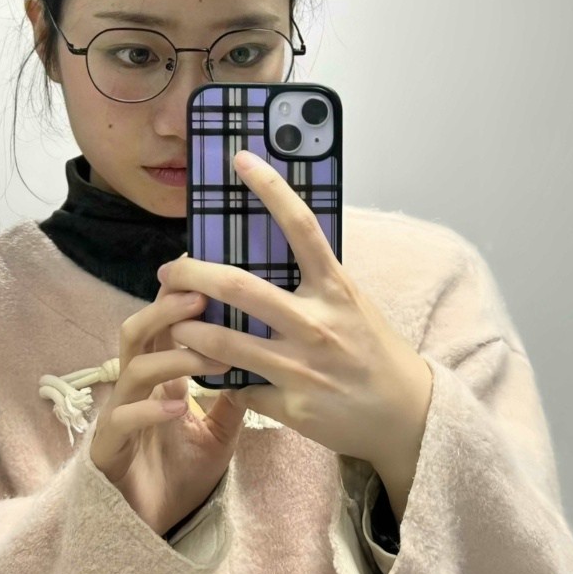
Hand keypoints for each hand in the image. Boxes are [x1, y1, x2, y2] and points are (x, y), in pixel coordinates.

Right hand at [89, 284, 242, 537]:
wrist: (158, 530)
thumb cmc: (184, 476)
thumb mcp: (221, 432)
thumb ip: (236, 396)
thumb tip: (264, 358)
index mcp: (161, 379)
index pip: (164, 327)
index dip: (177, 297)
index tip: (202, 269)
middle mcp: (135, 390)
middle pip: (137, 333)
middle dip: (165, 311)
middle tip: (200, 296)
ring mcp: (118, 416)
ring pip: (133, 371)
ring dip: (171, 357)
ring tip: (207, 353)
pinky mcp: (107, 449)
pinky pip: (122, 421)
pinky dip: (150, 410)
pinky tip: (178, 407)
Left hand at [158, 150, 432, 477]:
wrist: (403, 413)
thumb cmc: (373, 351)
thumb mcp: (352, 304)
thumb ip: (314, 282)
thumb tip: (268, 251)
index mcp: (336, 289)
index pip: (301, 227)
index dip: (270, 188)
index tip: (241, 159)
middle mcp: (316, 323)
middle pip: (238, 285)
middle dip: (190, 273)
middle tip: (168, 270)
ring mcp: (301, 366)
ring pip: (222, 342)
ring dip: (187, 329)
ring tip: (175, 322)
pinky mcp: (289, 404)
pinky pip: (237, 386)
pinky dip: (219, 377)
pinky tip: (210, 372)